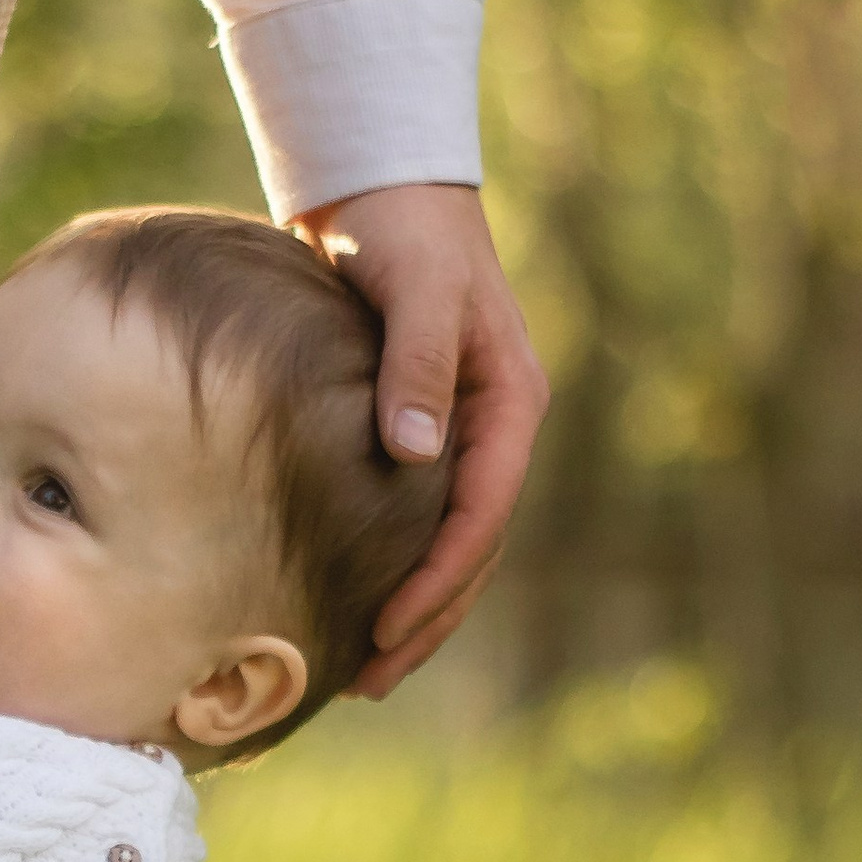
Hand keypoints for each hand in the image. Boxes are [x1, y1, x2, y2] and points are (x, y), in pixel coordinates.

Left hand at [291, 182, 547, 695]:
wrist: (379, 181)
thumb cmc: (401, 228)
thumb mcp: (416, 290)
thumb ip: (418, 368)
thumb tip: (414, 455)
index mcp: (511, 402)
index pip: (482, 513)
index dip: (437, 579)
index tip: (386, 629)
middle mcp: (495, 426)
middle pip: (472, 548)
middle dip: (426, 619)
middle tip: (370, 680)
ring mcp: (459, 430)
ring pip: (446, 542)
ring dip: (413, 607)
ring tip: (362, 668)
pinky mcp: (417, 428)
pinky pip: (413, 516)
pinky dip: (390, 562)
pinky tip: (349, 598)